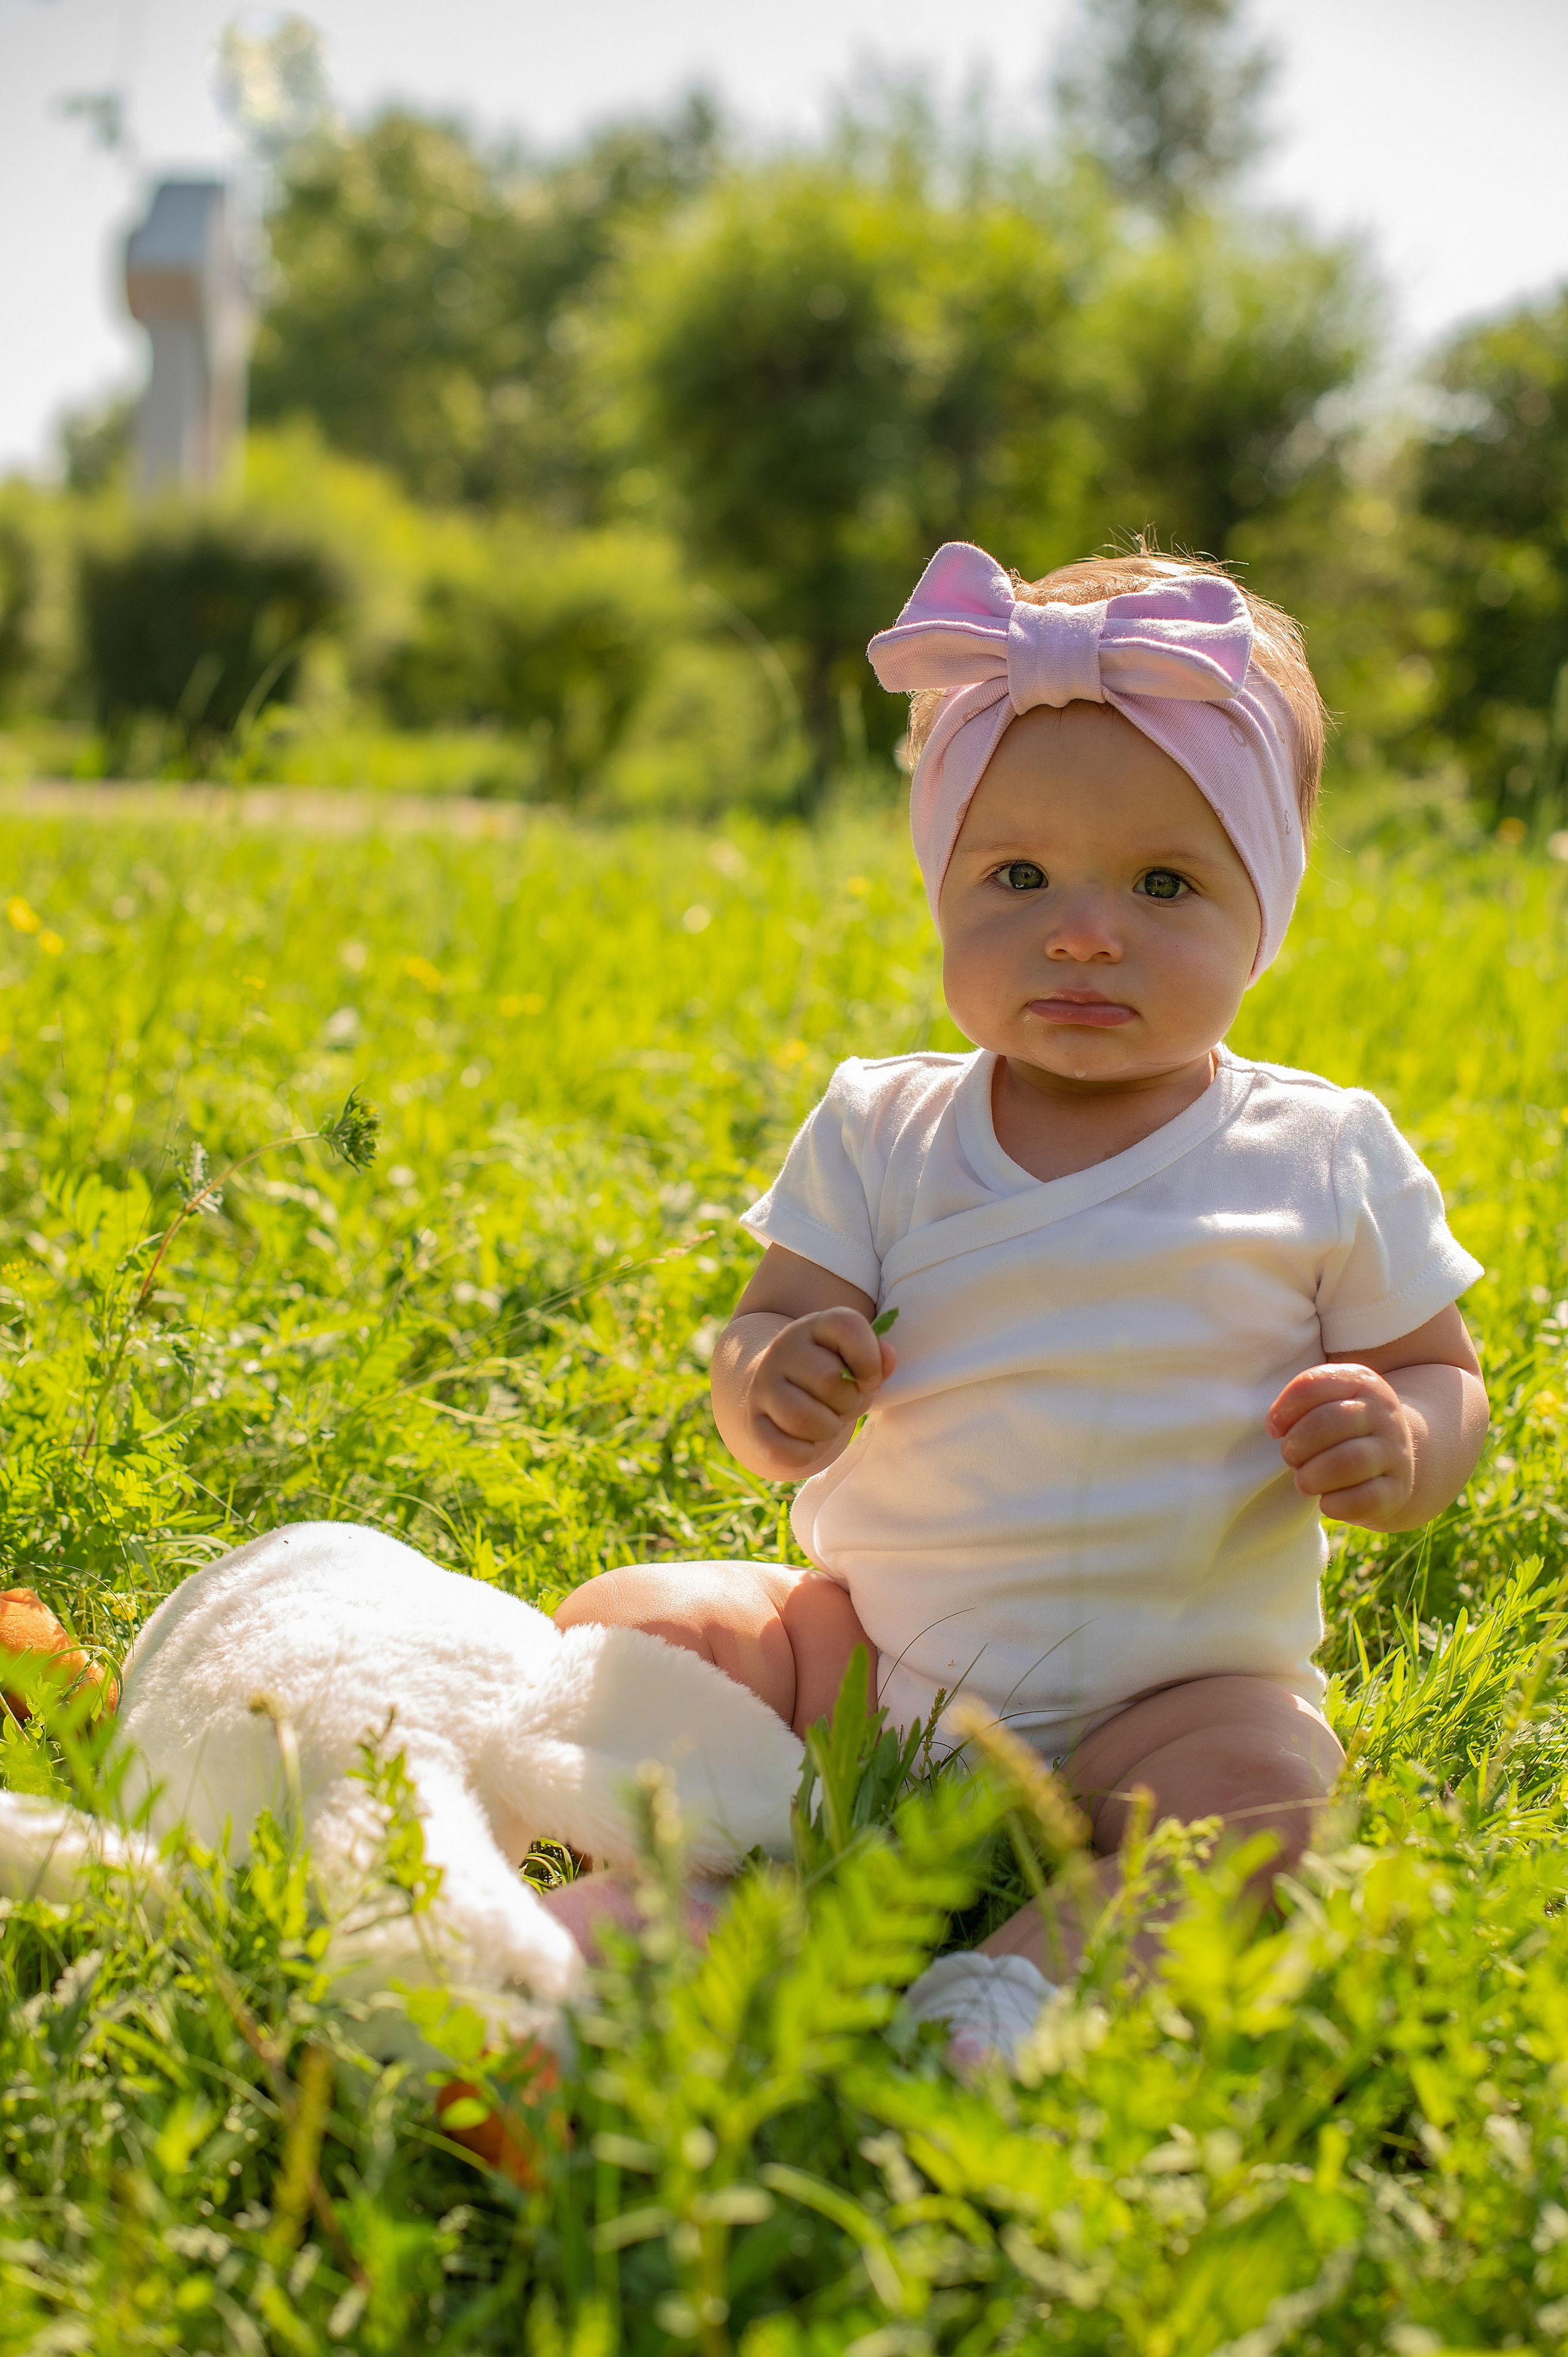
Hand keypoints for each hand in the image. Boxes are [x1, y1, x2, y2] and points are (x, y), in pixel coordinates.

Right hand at [744, 1309, 896, 1478]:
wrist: (781, 1386)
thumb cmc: (830, 1374)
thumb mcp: (855, 1359)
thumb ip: (876, 1357)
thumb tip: (887, 1356)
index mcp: (815, 1326)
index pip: (846, 1326)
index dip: (868, 1358)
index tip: (869, 1380)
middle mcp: (783, 1349)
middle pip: (829, 1380)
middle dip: (849, 1402)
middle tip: (843, 1404)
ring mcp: (763, 1385)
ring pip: (801, 1417)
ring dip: (826, 1430)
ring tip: (827, 1423)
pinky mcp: (752, 1422)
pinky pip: (779, 1448)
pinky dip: (802, 1454)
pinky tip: (808, 1445)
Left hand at [1267, 1363, 1416, 1528]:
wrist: (1396, 1458)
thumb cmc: (1343, 1429)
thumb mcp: (1327, 1402)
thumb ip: (1298, 1403)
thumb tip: (1275, 1426)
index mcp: (1360, 1382)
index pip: (1311, 1385)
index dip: (1283, 1410)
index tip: (1275, 1429)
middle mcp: (1383, 1412)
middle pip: (1327, 1422)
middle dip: (1296, 1446)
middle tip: (1291, 1458)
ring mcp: (1394, 1451)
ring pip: (1347, 1461)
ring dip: (1312, 1477)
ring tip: (1304, 1481)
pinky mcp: (1397, 1489)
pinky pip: (1364, 1499)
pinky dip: (1335, 1505)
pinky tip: (1326, 1503)